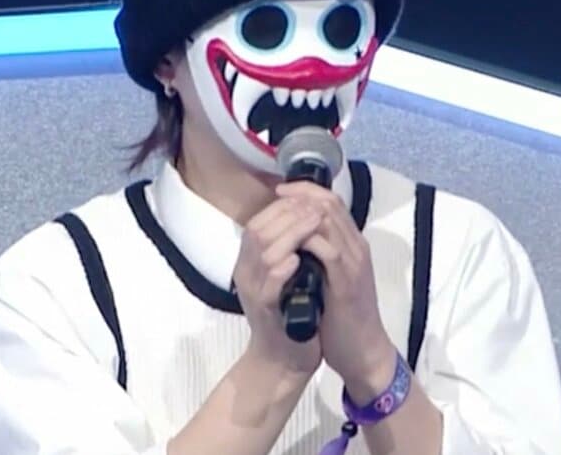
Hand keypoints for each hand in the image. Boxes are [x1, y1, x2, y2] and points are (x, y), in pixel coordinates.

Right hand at [233, 196, 323, 377]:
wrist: (283, 361)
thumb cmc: (289, 315)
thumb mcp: (285, 277)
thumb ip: (286, 250)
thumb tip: (303, 216)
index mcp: (249, 262)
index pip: (258, 222)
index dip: (282, 207)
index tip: (308, 200)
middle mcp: (245, 273)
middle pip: (258, 230)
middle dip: (289, 214)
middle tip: (315, 207)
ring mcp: (252, 292)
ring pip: (263, 253)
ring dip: (291, 234)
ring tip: (314, 223)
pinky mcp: (264, 312)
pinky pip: (268, 286)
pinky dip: (281, 269)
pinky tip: (297, 259)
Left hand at [275, 182, 395, 398]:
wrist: (362, 350)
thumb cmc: (342, 315)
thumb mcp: (330, 277)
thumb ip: (319, 255)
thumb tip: (295, 236)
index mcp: (352, 244)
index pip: (331, 202)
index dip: (305, 190)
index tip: (281, 190)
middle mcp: (357, 247)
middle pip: (330, 203)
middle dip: (300, 195)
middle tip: (277, 194)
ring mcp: (354, 263)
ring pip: (329, 221)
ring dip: (300, 214)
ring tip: (278, 215)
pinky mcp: (348, 282)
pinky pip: (327, 251)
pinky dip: (306, 242)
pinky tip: (288, 244)